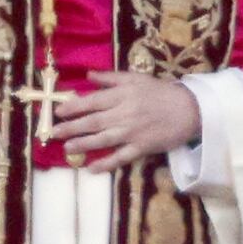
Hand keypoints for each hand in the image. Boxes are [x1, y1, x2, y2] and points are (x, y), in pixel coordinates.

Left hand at [48, 72, 202, 169]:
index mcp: (122, 95)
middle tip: (53, 132)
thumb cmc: (161, 92)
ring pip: (103, 139)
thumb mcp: (136, 78)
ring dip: (83, 144)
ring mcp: (132, 132)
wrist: (189, 109)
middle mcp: (124, 114)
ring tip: (67, 148)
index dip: (74, 107)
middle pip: (93, 121)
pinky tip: (92, 168)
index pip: (93, 101)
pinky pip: (121, 157)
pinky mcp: (142, 147)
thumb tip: (88, 75)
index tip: (58, 111)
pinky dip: (107, 163)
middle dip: (72, 127)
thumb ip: (111, 78)